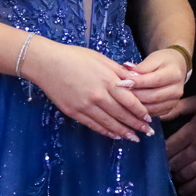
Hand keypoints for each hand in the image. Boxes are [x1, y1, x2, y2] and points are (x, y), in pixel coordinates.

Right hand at [30, 37, 155, 142]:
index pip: (129, 100)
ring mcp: (85, 106)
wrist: (47, 64)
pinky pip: (93, 125)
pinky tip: (114, 135)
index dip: (140, 111)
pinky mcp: (74, 112)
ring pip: (109, 123)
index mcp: (107, 80)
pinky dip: (106, 131)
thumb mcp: (101, 59)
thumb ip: (118, 71)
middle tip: (146, 132)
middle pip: (121, 114)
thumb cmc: (74, 57)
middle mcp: (98, 96)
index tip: (148, 118)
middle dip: (136, 125)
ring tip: (133, 138)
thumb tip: (136, 79)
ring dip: (123, 132)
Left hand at [120, 47, 187, 118]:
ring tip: (124, 99)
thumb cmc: (163, 61)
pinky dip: (141, 111)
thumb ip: (141, 67)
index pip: (154, 80)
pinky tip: (132, 105)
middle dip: (135, 96)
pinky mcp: (170, 108)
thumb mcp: (154, 58)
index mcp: (174, 74)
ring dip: (136, 105)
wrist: (177, 67)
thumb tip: (128, 76)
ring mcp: (175, 101)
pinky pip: (154, 113)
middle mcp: (177, 90)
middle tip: (120, 93)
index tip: (122, 82)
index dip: (138, 83)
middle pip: (153, 96)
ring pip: (152, 107)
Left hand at [165, 94, 195, 195]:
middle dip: (168, 165)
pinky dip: (189, 187)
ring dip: (177, 177)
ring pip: (186, 174)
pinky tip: (184, 188)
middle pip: (176, 162)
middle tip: (163, 167)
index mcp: (193, 131)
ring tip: (174, 176)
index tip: (158, 154)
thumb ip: (178, 108)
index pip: (169, 147)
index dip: (161, 153)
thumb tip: (158, 117)